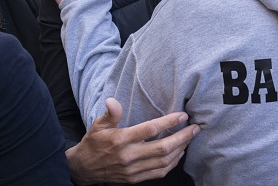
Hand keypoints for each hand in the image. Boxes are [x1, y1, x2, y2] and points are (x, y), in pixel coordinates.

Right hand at [66, 98, 199, 184]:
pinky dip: (172, 163)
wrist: (83, 169)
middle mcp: (129, 156)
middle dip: (183, 137)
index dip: (169, 122)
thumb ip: (110, 113)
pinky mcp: (135, 179)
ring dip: (181, 149)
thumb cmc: (94, 143)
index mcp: (121, 140)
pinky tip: (179, 153)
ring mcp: (133, 170)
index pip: (150, 129)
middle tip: (195, 128)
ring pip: (164, 161)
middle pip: (163, 148)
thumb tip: (112, 100)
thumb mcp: (98, 125)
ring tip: (190, 138)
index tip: (183, 116)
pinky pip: (159, 172)